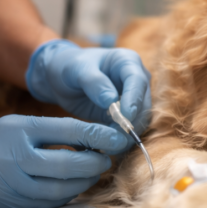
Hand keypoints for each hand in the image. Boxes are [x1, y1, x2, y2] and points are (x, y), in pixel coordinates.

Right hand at [0, 116, 129, 207]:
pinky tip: (75, 186)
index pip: (69, 130)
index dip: (99, 135)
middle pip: (68, 165)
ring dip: (85, 182)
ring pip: (61, 189)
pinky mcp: (10, 205)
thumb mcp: (22, 124)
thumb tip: (99, 139)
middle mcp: (15, 158)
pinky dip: (67, 195)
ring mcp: (11, 184)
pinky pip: (48, 203)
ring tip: (94, 172)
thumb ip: (57, 130)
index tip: (119, 137)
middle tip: (107, 158)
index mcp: (20, 130)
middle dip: (95, 163)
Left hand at [25, 40, 151, 143]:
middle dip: (132, 122)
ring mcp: (133, 98)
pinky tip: (105, 145)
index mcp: (128, 62)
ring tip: (108, 146)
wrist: (63, 78)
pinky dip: (119, 138)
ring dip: (127, 134)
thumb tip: (111, 101)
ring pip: (140, 119)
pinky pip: (128, 128)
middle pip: (143, 103)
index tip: (126, 117)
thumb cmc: (70, 67)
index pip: (137, 81)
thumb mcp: (76, 70)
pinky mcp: (126, 114)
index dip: (134, 99)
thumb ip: (94, 82)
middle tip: (116, 139)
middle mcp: (136, 80)